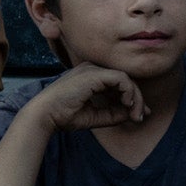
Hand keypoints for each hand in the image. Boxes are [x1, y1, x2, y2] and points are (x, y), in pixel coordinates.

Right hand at [28, 62, 145, 132]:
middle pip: (125, 80)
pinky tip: (126, 104)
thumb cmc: (64, 116)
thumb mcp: (95, 116)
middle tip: (140, 117)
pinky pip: (121, 78)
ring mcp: (92, 69)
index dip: (132, 98)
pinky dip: (128, 92)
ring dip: (135, 97)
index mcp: (90, 76)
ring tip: (134, 114)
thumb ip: (114, 114)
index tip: (137, 116)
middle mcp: (92, 69)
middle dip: (137, 99)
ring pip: (126, 78)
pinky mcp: (94, 74)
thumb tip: (134, 114)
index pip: (119, 83)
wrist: (45, 115)